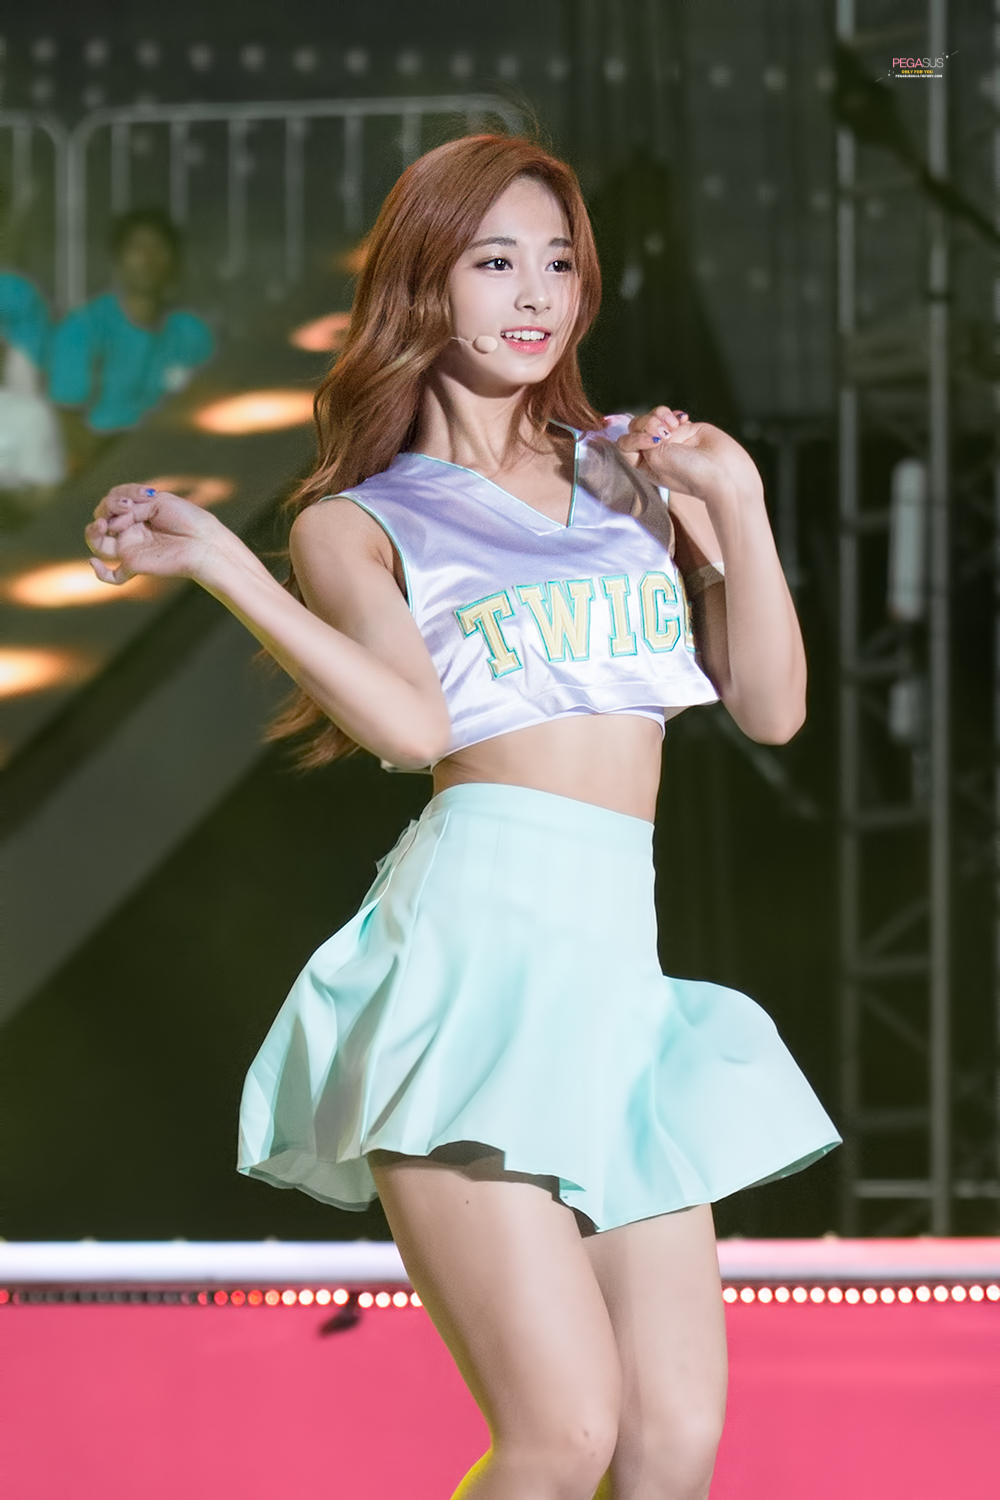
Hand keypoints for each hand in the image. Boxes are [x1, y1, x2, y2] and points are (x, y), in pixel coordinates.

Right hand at [85, 483, 227, 585]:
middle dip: (107, 507)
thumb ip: (131, 507)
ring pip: (98, 544)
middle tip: (126, 507)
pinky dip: (100, 572)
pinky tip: (95, 563)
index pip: (112, 502)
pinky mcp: (134, 566)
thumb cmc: (188, 520)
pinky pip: (112, 576)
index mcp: (138, 513)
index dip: (119, 495)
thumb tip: (110, 523)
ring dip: (93, 532)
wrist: (205, 543)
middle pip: (102, 518)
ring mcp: (131, 548)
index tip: (145, 494)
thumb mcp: (158, 502)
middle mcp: (132, 531)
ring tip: (103, 525)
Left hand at [615, 407, 759, 505]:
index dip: (634, 437)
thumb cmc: (690, 473)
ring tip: (674, 426)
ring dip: (660, 416)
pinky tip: (683, 421)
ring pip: (652, 416)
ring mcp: (670, 440)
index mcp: (644, 465)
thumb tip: (643, 426)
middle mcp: (655, 452)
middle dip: (648, 424)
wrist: (723, 471)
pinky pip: (670, 414)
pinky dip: (673, 414)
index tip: (652, 441)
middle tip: (665, 433)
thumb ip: (641, 441)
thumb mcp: (656, 460)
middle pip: (636, 426)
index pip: (625, 444)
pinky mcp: (684, 429)